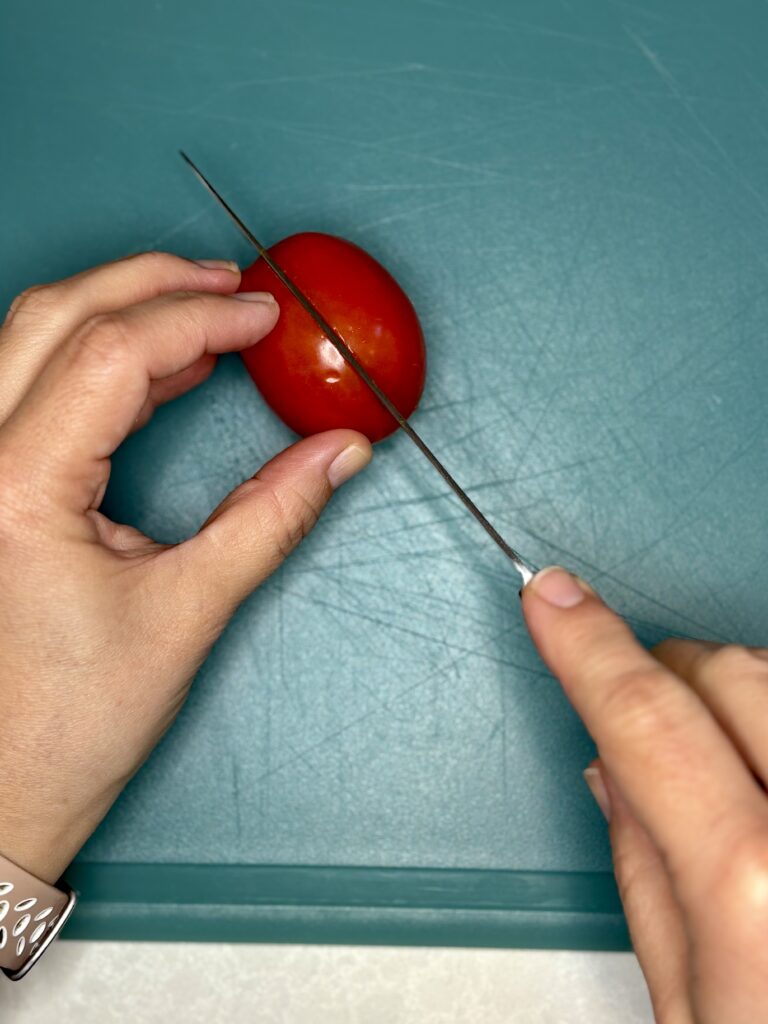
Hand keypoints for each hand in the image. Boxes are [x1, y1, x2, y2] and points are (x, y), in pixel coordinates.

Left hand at [0, 253, 371, 883]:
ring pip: (28, 335)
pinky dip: (96, 358)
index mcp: (14, 491)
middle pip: (55, 314)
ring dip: (118, 308)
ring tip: (204, 311)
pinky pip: (28, 382)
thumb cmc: (72, 722)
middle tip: (234, 285)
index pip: (114, 355)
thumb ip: (271, 517)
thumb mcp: (188, 611)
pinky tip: (159, 370)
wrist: (6, 791)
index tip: (267, 318)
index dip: (201, 319)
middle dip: (152, 282)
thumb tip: (338, 453)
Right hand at [523, 568, 767, 1023]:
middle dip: (667, 675)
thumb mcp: (690, 1009)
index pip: (648, 718)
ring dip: (738, 695)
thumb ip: (642, 870)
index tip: (555, 601)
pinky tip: (764, 767)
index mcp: (761, 893)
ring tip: (728, 766)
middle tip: (641, 717)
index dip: (588, 647)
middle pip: (727, 672)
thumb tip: (611, 765)